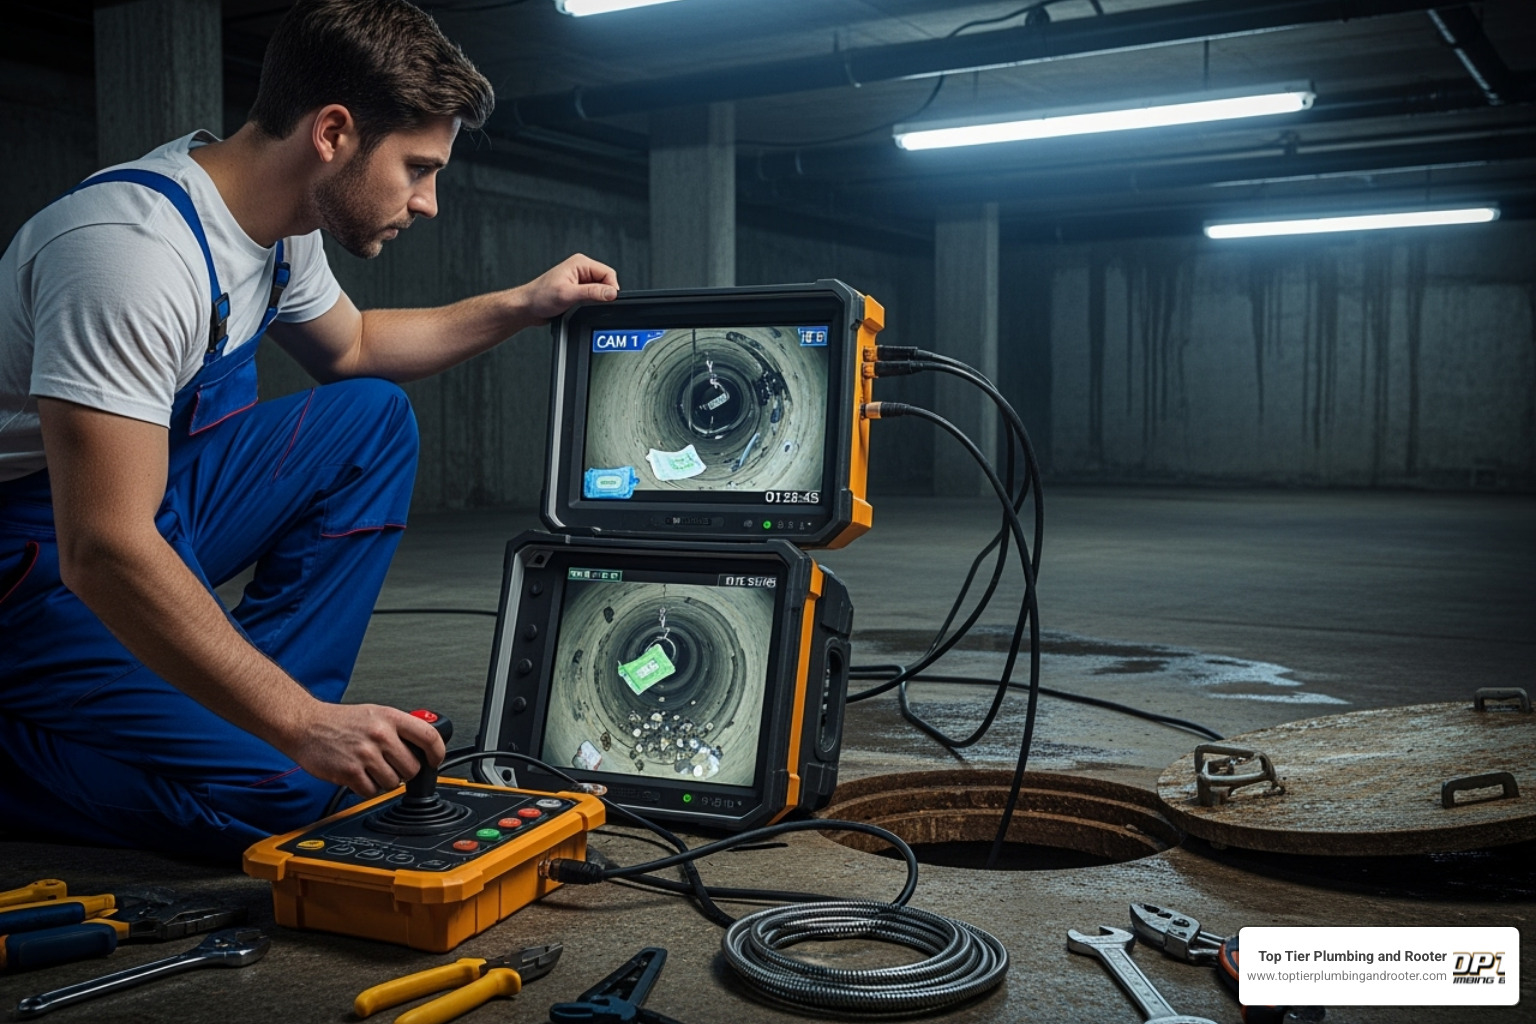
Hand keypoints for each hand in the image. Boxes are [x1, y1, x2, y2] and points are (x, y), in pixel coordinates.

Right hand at [285, 703, 446, 796]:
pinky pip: (372, 792)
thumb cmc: (339, 721)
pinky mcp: (350, 772)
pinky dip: (367, 789)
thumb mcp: (374, 713)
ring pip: (393, 783)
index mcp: (389, 717)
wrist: (305, 725)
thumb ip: (398, 727)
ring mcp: (365, 754)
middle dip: (404, 771)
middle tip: (391, 766)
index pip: (428, 736)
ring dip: (384, 781)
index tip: (435, 761)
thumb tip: (423, 745)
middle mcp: (380, 735)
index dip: (438, 753)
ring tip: (370, 768)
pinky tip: (358, 776)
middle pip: (412, 767)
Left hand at [517, 253, 618, 322]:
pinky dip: (589, 304)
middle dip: (602, 295)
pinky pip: (592, 297)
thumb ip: (592, 293)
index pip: (608, 273)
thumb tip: (611, 293)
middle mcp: (581, 270)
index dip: (611, 288)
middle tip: (589, 303)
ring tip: (579, 304)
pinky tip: (578, 307)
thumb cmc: (540, 296)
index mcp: (580, 263)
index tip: (608, 300)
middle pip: (606, 282)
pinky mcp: (578, 291)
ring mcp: (579, 281)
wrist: (527, 307)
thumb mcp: (568, 294)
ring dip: (594, 301)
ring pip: (600, 291)